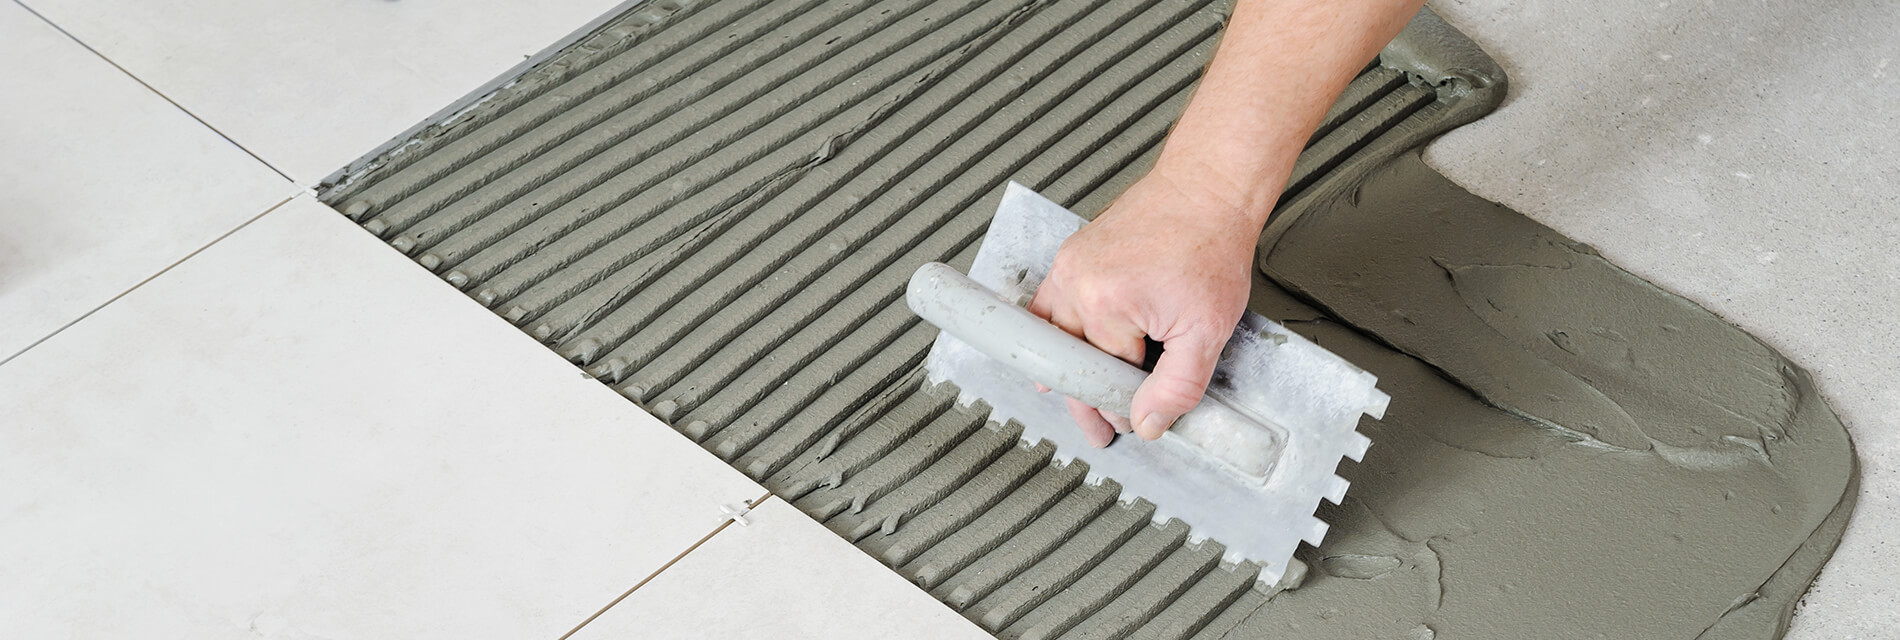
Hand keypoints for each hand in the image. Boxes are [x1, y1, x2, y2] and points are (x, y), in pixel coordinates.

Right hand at [1027, 168, 1264, 446]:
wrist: (1209, 190)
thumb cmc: (1211, 246)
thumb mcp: (1207, 330)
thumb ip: (1177, 387)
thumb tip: (1147, 423)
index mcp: (1104, 305)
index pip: (1101, 378)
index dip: (1117, 407)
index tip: (1129, 423)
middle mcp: (1076, 283)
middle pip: (1070, 361)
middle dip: (1086, 398)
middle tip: (1100, 428)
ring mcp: (1069, 266)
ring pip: (1053, 335)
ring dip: (1066, 367)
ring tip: (1072, 395)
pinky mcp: (1072, 255)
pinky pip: (1049, 305)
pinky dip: (1054, 331)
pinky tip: (1054, 352)